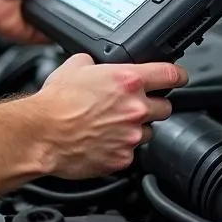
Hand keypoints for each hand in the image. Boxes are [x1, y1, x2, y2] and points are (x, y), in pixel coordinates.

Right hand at [32, 54, 186, 177]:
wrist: (42, 133)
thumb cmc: (56, 102)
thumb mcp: (75, 65)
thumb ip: (95, 62)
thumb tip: (97, 62)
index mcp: (128, 80)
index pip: (171, 74)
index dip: (179, 75)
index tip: (180, 77)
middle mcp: (135, 108)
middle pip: (165, 106)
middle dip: (153, 104)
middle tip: (133, 104)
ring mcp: (131, 135)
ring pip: (148, 131)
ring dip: (136, 127)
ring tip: (111, 125)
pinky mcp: (123, 159)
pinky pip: (130, 152)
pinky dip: (120, 147)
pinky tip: (102, 141)